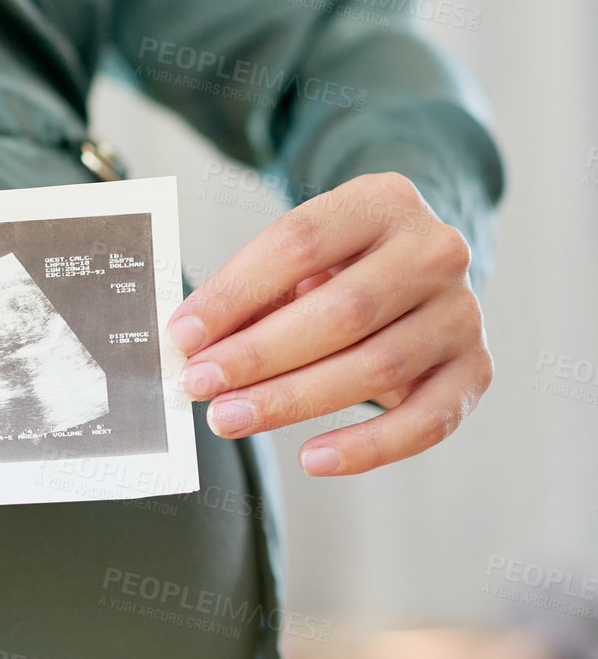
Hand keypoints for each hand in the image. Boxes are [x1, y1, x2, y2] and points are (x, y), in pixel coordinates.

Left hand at [166, 172, 492, 475]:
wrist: (417, 270)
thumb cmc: (337, 264)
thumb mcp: (298, 257)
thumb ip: (252, 292)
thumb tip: (189, 344)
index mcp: (382, 201)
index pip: (298, 242)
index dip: (234, 292)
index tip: (182, 335)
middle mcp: (435, 250)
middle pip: (342, 310)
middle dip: (258, 354)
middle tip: (199, 384)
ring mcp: (462, 311)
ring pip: (376, 366)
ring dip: (293, 400)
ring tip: (229, 417)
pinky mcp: (476, 369)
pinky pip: (426, 421)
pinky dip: (368, 446)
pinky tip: (312, 457)